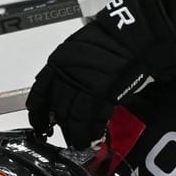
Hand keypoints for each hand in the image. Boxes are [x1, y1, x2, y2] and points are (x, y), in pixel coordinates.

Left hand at [28, 0, 175, 147]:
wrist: (136, 34)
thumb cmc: (113, 40)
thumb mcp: (80, 51)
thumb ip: (70, 72)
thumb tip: (67, 95)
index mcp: (57, 62)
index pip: (40, 95)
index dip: (39, 115)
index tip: (41, 125)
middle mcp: (65, 73)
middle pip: (57, 109)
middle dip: (62, 126)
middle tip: (68, 136)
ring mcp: (81, 82)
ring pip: (71, 117)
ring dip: (75, 133)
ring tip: (80, 141)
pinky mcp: (100, 92)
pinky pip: (89, 118)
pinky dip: (90, 131)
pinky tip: (93, 136)